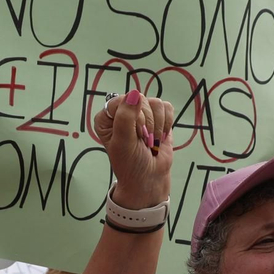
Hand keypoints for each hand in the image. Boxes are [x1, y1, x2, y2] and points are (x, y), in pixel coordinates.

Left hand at [93, 89, 174, 208]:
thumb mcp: (123, 143)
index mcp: (107, 117)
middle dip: (146, 124)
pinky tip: (160, 137)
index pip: (122, 100)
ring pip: (156, 103)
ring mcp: (141, 114)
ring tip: (151, 142)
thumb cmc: (131, 164)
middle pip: (141, 100)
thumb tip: (135, 94)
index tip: (134, 135)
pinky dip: (167, 124)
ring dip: (157, 126)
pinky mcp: (158, 117)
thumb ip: (125, 118)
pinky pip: (167, 107)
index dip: (133, 117)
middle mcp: (123, 112)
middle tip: (143, 142)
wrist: (149, 179)